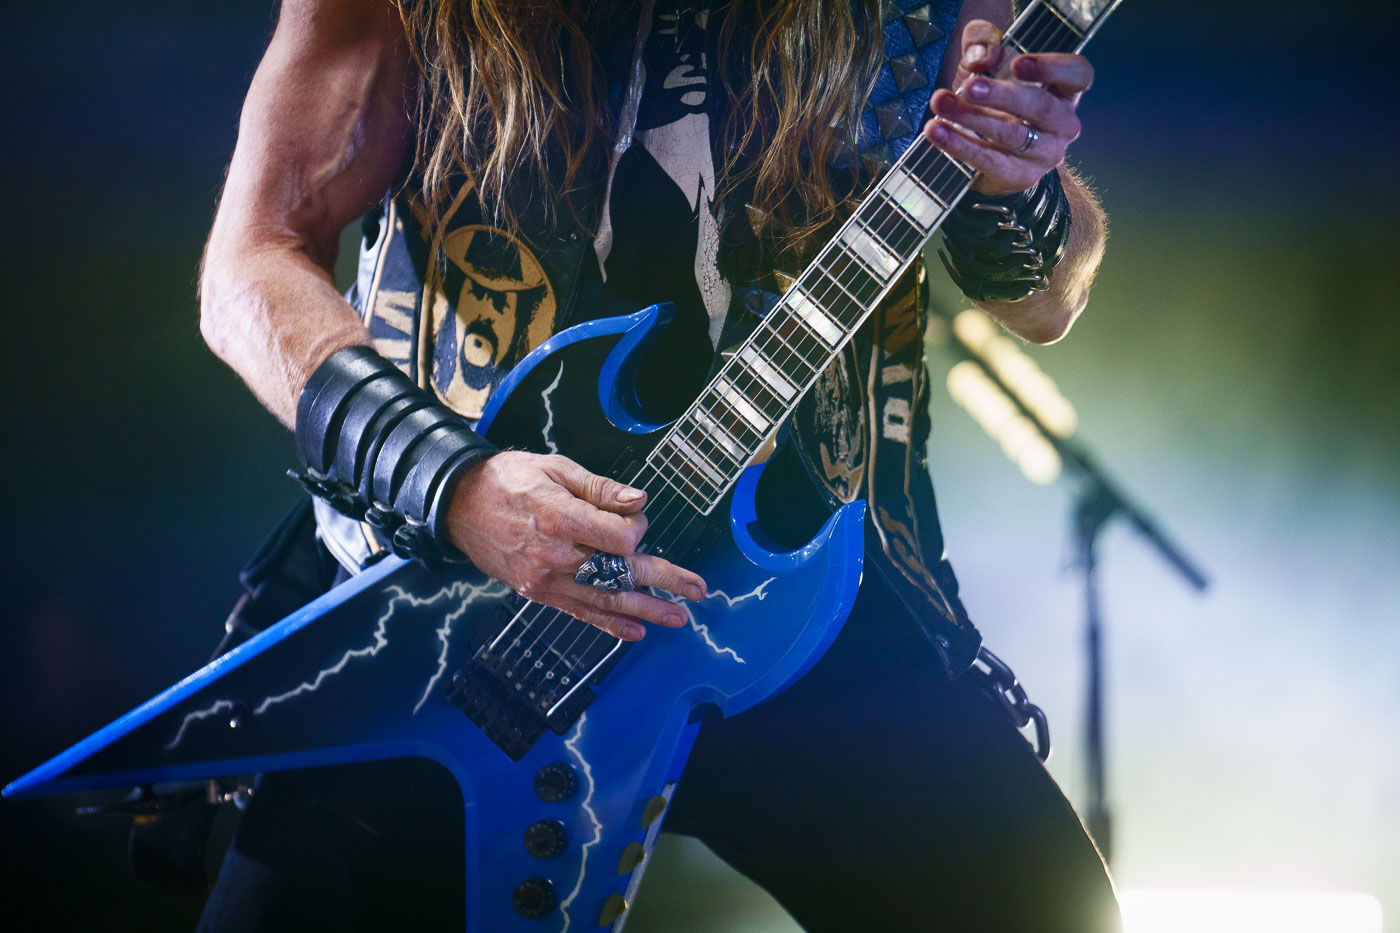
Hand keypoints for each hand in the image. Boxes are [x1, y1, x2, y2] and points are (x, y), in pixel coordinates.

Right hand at [445, 451, 706, 641]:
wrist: (458, 504)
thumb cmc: (509, 479)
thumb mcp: (556, 468)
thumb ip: (601, 489)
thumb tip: (639, 503)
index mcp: (562, 519)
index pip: (621, 538)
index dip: (637, 529)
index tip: (632, 517)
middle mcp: (557, 556)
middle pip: (621, 573)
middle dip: (664, 581)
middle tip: (698, 590)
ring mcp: (547, 580)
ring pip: (606, 600)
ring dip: (646, 610)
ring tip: (678, 618)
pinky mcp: (539, 593)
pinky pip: (580, 612)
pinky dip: (609, 625)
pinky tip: (635, 632)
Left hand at [923, 19, 1093, 195]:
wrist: (990, 153)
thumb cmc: (995, 99)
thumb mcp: (989, 60)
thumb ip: (984, 42)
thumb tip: (979, 57)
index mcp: (1065, 91)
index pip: (1077, 75)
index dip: (1052, 68)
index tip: (1017, 64)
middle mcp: (1063, 124)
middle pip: (1041, 107)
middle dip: (1001, 96)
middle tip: (969, 87)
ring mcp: (1045, 154)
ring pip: (1012, 136)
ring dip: (972, 118)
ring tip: (941, 104)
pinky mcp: (1021, 177)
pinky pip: (990, 161)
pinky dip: (960, 145)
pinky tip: (938, 131)